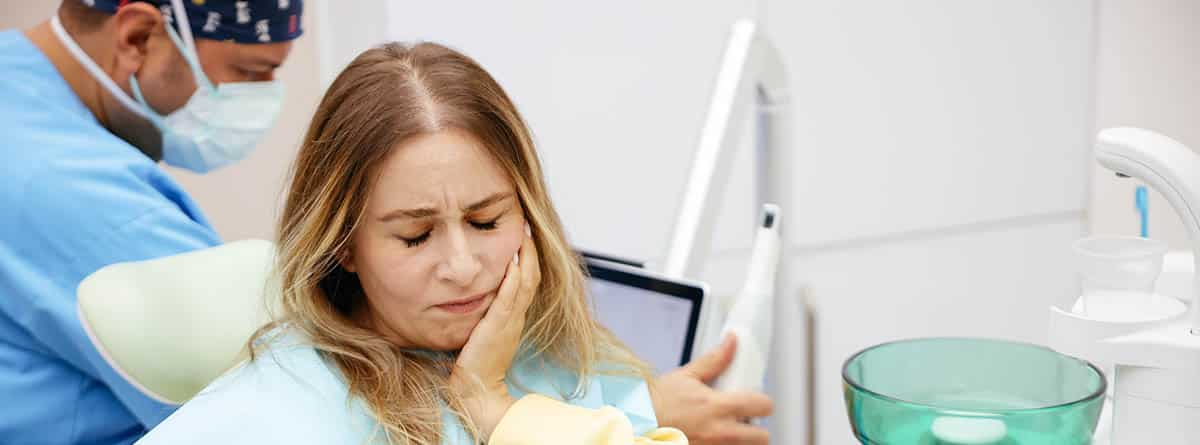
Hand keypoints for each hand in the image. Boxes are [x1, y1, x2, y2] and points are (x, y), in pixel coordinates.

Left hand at [449, 228, 539, 440]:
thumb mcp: (485, 335)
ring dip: (526, 257)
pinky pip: (509, 298)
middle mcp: (516, 317)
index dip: (529, 260)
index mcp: (513, 318)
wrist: (477, 390)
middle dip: (531, 251)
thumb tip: (479, 298)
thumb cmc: (476, 366)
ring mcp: (509, 321)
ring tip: (524, 234)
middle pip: (531, 277)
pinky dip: (513, 277)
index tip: (524, 238)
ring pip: (525, 283)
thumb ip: (487, 318)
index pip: (526, 283)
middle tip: (527, 227)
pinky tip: (512, 260)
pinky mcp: (497, 326)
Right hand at [652, 334, 773, 444]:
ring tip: (725, 432)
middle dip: (757, 429)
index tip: (756, 401)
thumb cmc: (656, 403)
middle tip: (744, 422)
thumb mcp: (686, 377)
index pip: (763, 405)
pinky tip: (712, 439)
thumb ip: (715, 360)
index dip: (762, 402)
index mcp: (717, 406)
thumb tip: (732, 341)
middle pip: (763, 437)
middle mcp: (719, 432)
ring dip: (741, 441)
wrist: (636, 424)